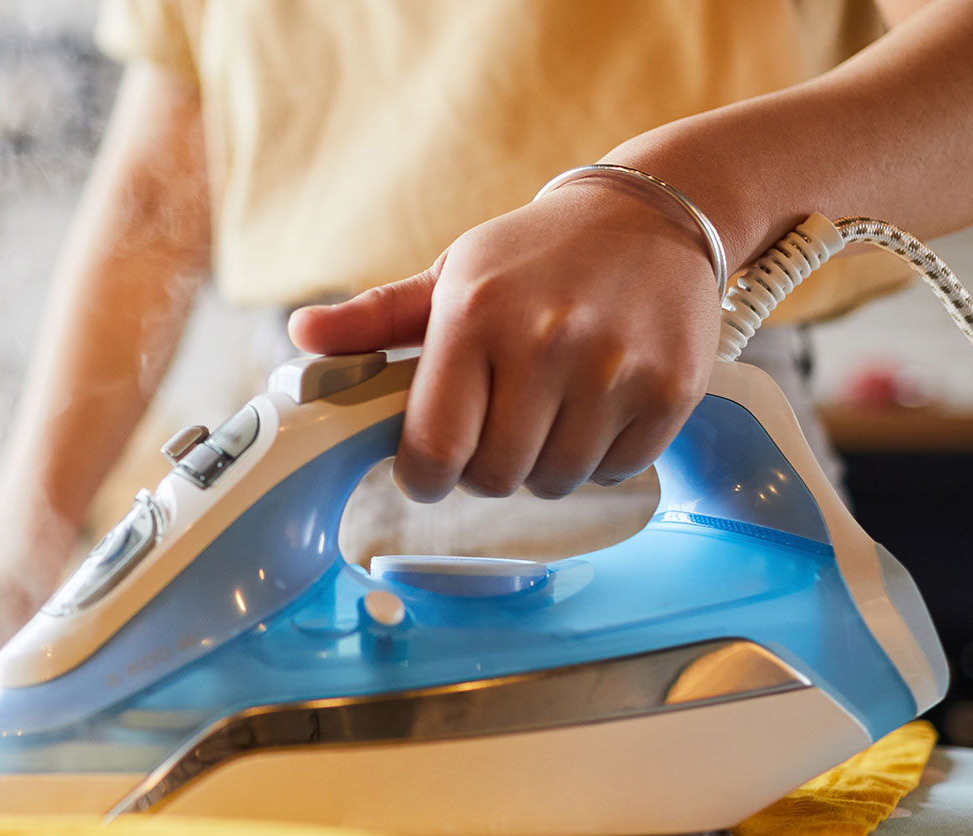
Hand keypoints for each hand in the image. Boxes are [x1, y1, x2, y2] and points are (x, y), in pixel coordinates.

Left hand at [287, 183, 724, 500]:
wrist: (651, 216)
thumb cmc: (534, 257)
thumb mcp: (451, 275)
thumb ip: (375, 318)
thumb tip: (303, 335)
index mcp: (474, 313)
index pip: (433, 448)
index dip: (424, 476)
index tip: (431, 466)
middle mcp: (544, 340)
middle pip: (495, 478)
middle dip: (487, 469)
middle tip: (500, 427)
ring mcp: (613, 367)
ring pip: (556, 481)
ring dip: (545, 466)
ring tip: (551, 412)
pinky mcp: (670, 388)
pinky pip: (617, 470)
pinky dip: (603, 457)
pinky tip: (599, 407)